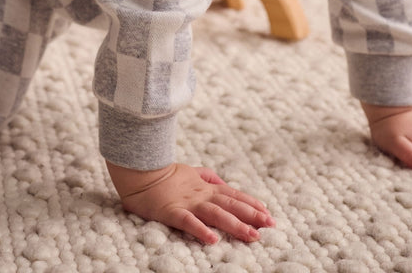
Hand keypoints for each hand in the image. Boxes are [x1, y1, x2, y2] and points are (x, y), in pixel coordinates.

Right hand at [106, 160, 274, 243]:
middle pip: (230, 205)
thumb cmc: (164, 174)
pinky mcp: (172, 212)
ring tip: (252, 235)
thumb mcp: (190, 172)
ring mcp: (188, 203)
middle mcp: (201, 195)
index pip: (233, 195)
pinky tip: (214, 240)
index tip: (267, 212)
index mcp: (205, 187)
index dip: (251, 203)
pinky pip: (188, 222)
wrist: (140, 172)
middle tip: (270, 225)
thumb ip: (207, 176)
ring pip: (216, 214)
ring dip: (235, 225)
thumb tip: (222, 182)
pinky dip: (201, 230)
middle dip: (251, 215)